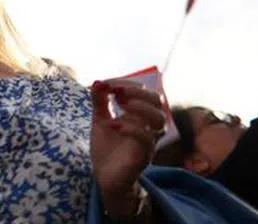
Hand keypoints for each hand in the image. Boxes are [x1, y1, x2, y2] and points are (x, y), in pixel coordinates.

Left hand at [90, 79, 165, 216]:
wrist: (104, 176)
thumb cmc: (106, 148)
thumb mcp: (99, 120)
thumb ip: (99, 101)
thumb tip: (98, 81)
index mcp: (140, 115)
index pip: (146, 92)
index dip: (129, 84)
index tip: (108, 84)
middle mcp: (148, 126)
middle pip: (158, 102)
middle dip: (138, 92)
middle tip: (117, 93)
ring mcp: (147, 141)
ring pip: (159, 120)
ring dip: (139, 107)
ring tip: (119, 105)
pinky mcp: (143, 156)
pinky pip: (146, 139)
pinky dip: (130, 128)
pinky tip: (113, 125)